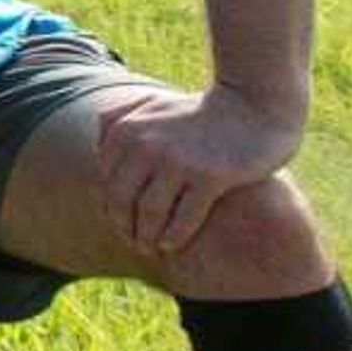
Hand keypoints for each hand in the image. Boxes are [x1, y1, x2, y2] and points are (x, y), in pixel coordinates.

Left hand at [89, 84, 303, 258]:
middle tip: (133, 241)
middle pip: (123, 199)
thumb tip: (96, 146)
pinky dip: (174, 235)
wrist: (255, 102)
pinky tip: (170, 245)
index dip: (110, 205)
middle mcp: (146, 145)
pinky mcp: (210, 176)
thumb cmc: (202, 111)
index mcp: (128, 130)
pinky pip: (184, 217)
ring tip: (150, 247)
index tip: (120, 221)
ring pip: (150, 212)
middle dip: (124, 225)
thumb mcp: (154, 106)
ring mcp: (178, 161)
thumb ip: (120, 119)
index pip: (106, 180)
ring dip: (146, 236)